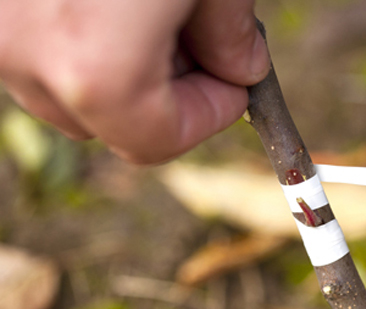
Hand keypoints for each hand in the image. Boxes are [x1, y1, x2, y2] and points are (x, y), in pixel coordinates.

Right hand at [0, 0, 268, 163]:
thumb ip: (233, 33)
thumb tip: (242, 70)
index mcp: (97, 73)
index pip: (162, 141)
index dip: (210, 116)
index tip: (234, 83)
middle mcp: (26, 63)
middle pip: (112, 124)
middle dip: (169, 93)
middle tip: (199, 42)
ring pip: (67, 89)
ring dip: (120, 69)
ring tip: (151, 13)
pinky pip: (37, 51)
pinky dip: (78, 41)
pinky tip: (111, 3)